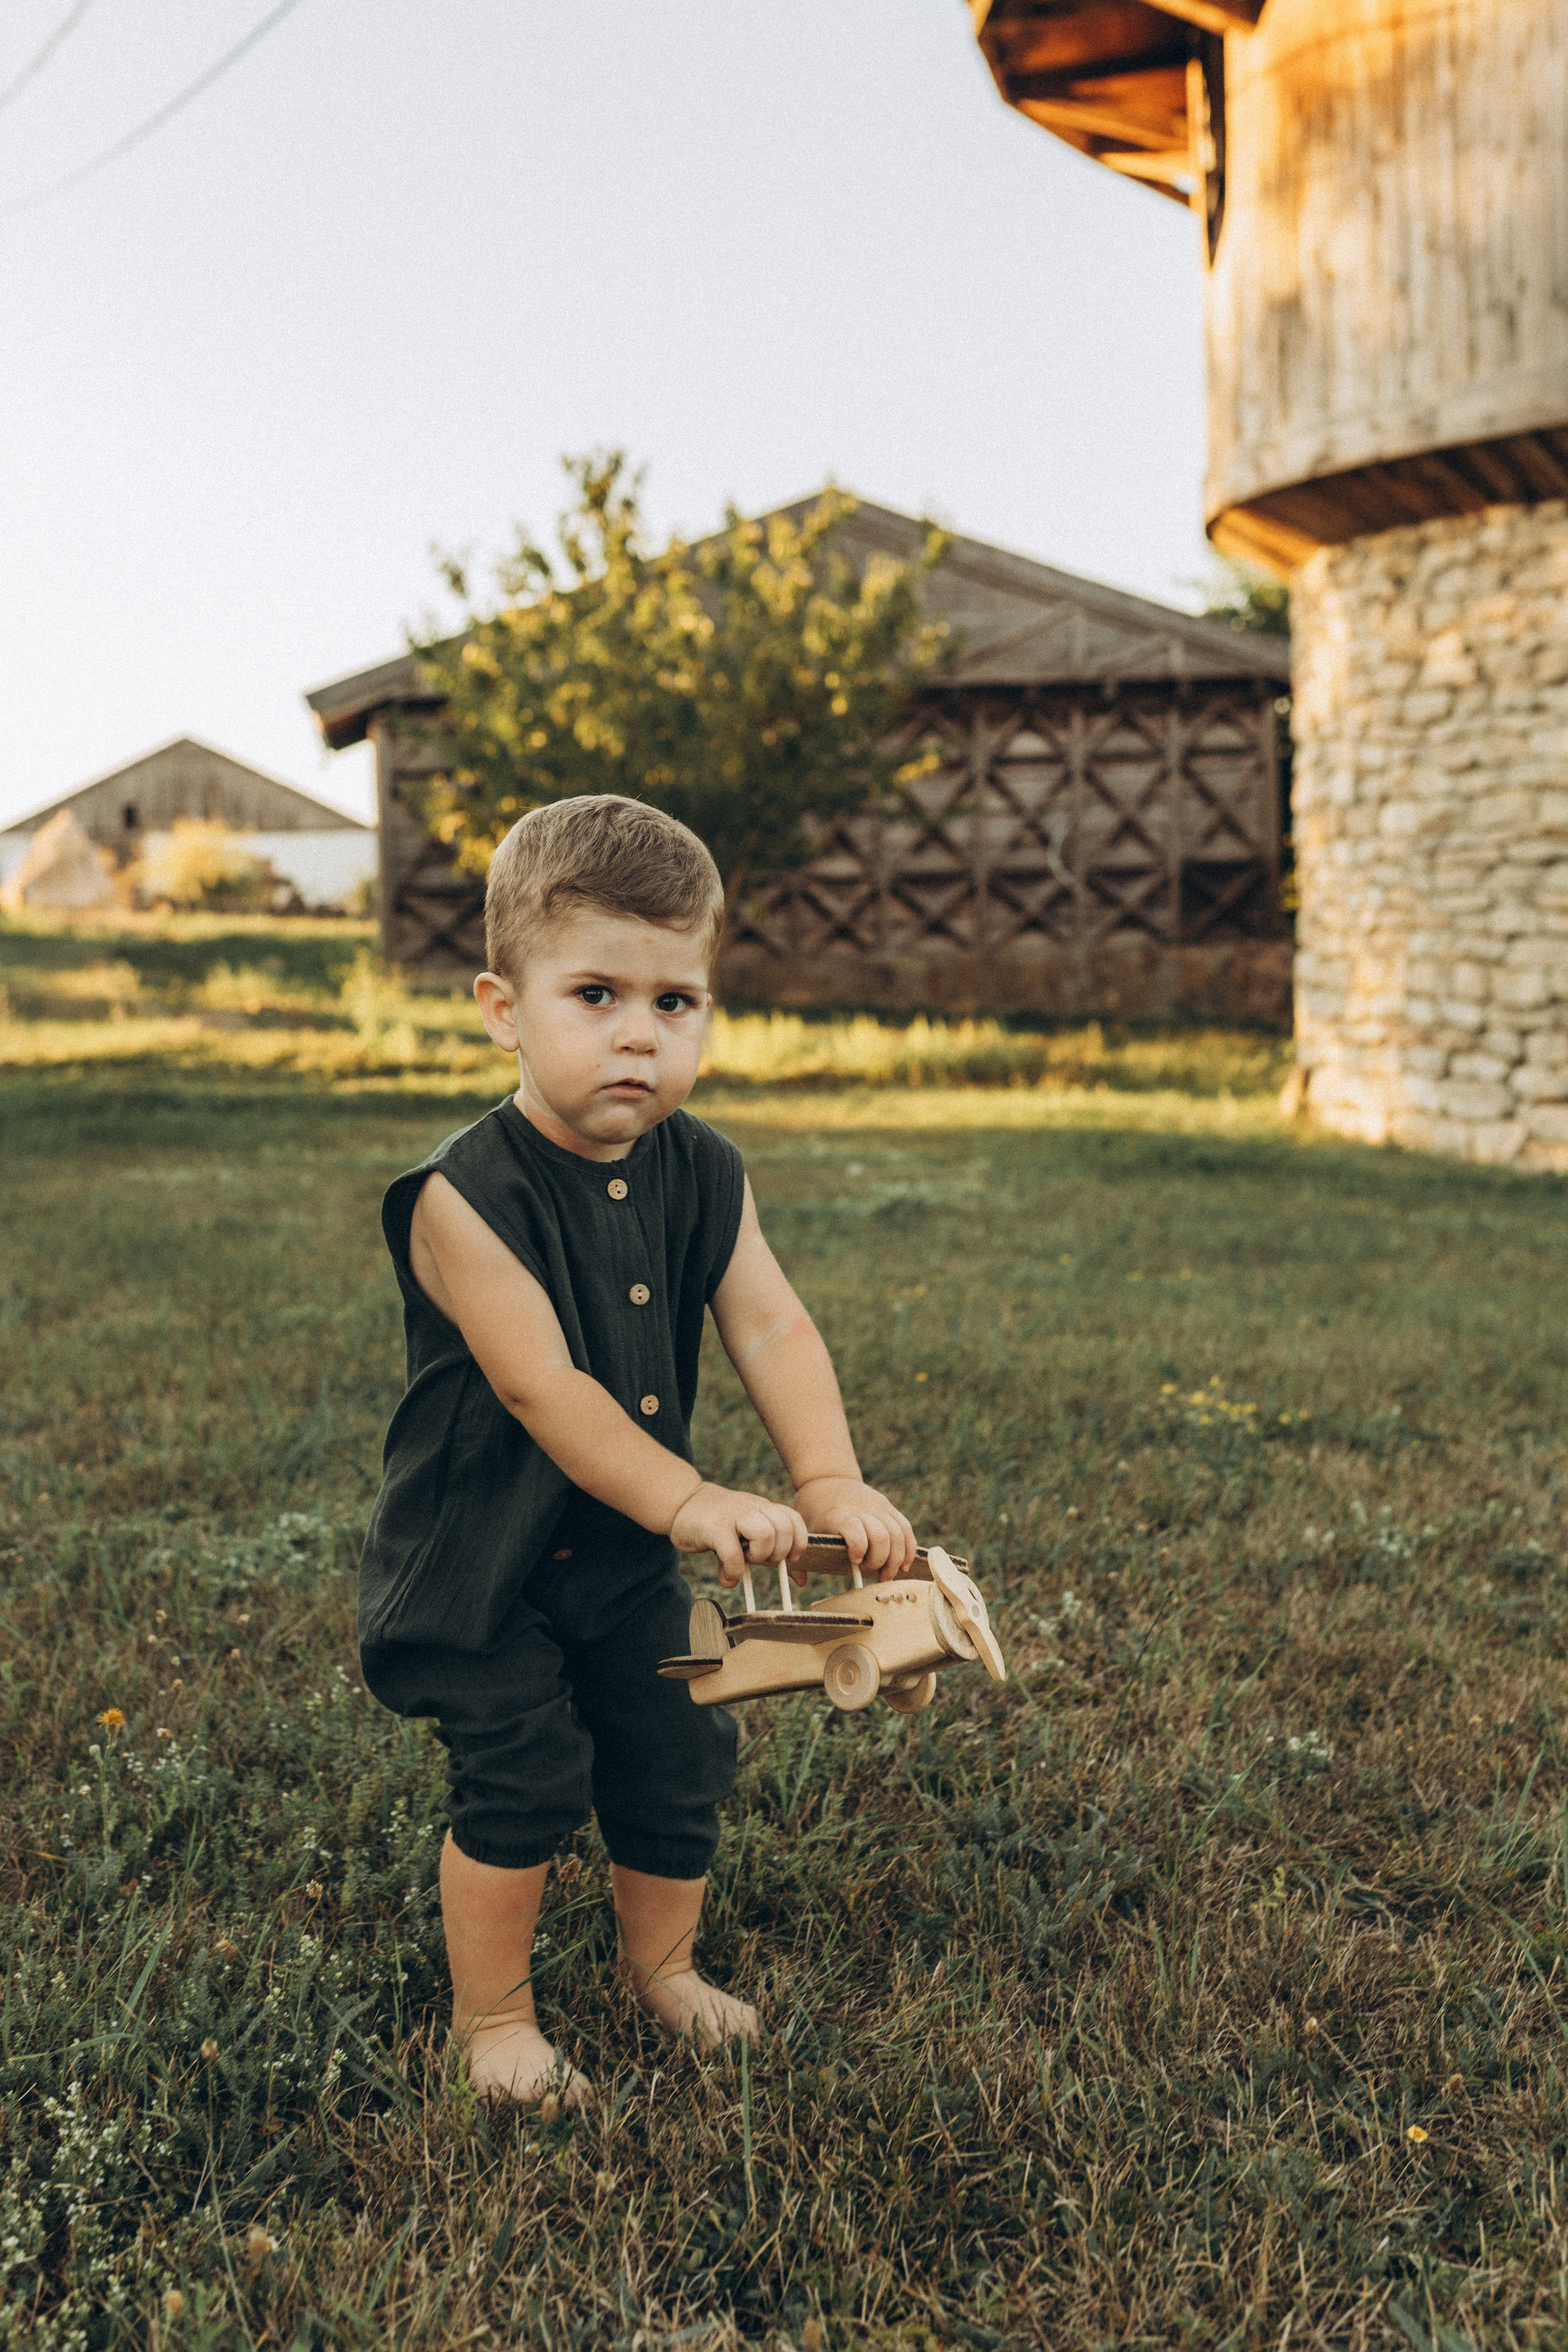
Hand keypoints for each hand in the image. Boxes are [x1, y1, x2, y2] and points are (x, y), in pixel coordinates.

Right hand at [669, 1482, 809, 1587]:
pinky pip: (734, 1553)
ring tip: (745, 1560)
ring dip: (759, 1555)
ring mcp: (734, 1515)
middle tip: (762, 1559)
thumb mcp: (746, 1531)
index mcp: (762, 1507)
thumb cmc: (718, 1523)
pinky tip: (728, 1573)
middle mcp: (752, 1507)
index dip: (799, 1542)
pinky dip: (735, 1569)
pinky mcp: (714, 1527)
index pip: (793, 1519)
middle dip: (778, 1552)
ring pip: (766, 1534)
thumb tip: (799, 1580)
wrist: (683, 1502)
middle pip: (784, 1529)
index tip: (790, 1559)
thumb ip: (768, 1552)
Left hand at [793, 1477, 915, 1581]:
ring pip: (898, 1534)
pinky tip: (903, 1565)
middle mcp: (861, 1509)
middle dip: (880, 1561)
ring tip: (886, 1576)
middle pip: (881, 1535)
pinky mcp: (889, 1508)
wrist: (827, 1479)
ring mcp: (878, 1507)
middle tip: (870, 1574)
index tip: (854, 1562)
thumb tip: (799, 1582)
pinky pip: (906, 1529)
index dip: (858, 1548)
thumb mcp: (804, 1528)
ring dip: (896, 1559)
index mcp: (838, 1515)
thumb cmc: (814, 1511)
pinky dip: (908, 1548)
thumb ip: (801, 1555)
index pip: (854, 1528)